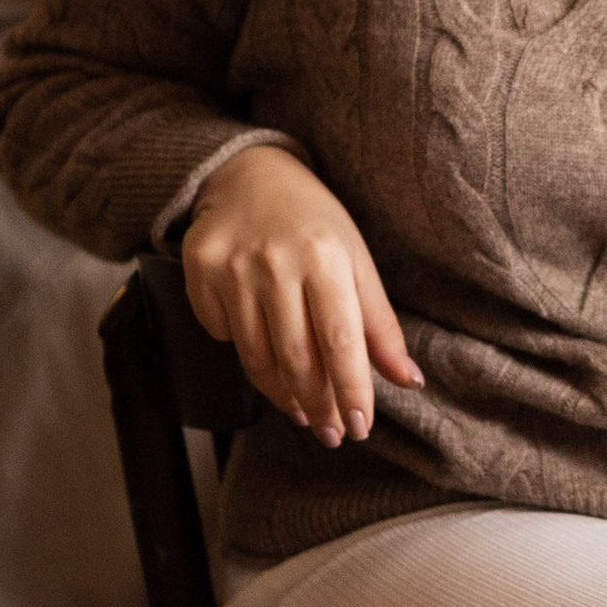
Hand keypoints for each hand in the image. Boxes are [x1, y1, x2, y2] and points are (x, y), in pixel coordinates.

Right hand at [181, 143, 423, 445]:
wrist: (248, 173)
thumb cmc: (314, 222)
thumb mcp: (356, 260)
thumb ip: (379, 323)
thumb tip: (407, 380)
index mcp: (325, 258)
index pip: (340, 342)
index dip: (350, 391)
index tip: (360, 426)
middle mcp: (275, 263)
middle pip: (296, 358)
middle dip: (318, 405)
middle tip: (333, 433)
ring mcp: (231, 268)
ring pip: (256, 357)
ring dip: (283, 395)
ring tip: (303, 412)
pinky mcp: (199, 273)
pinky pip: (223, 335)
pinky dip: (246, 352)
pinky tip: (263, 353)